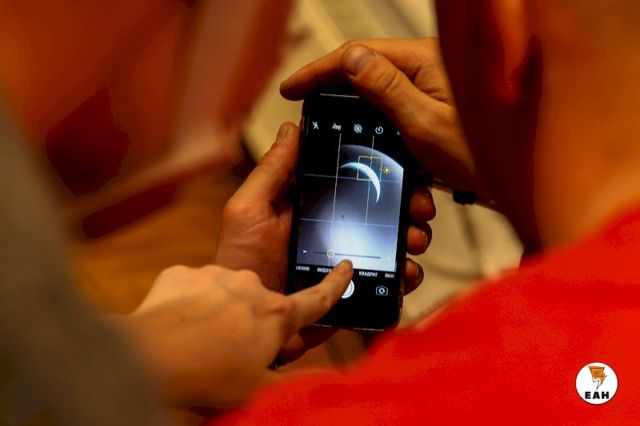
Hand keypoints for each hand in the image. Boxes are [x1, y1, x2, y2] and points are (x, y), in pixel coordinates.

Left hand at [112, 260, 352, 408]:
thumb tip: (325, 382)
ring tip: (198, 340)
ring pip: (224, 291)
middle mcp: (250, 285)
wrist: (148, 361)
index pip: (316, 299)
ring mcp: (213, 275)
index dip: (334, 285)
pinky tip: (176, 325)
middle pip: (261, 301)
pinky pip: (192, 286)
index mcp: (276, 314)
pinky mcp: (181, 273)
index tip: (345, 267)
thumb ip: (292, 381)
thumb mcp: (258, 389)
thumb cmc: (210, 379)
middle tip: (233, 346)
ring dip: (219, 309)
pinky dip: (188, 302)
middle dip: (252, 318)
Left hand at [214, 122, 434, 360]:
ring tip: (413, 243)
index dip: (383, 177)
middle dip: (407, 209)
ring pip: (391, 246)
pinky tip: (408, 274)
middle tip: (420, 211)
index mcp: (312, 207)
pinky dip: (404, 278)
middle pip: (381, 214)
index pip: (355, 185)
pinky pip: (385, 283)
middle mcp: (333, 232)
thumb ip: (272, 170)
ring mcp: (344, 264)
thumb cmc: (240, 260)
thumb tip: (293, 128)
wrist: (242, 320)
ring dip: (410, 241)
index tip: (406, 173)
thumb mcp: (250, 208)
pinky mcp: (350, 294)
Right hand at [281, 38, 489, 200]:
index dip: (321, 70)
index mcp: (427, 61)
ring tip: (328, 115)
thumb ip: (387, 88)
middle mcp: (431, 66)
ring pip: (381, 86)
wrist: (520, 180)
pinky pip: (397, 102)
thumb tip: (352, 59)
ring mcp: (435, 85)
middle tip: (305, 100)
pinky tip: (364, 129)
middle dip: (334, 83)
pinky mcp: (437, 105)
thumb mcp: (424, 123)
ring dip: (355, 101)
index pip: (360, 54)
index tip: (293, 86)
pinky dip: (376, 115)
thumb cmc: (482, 154)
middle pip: (368, 66)